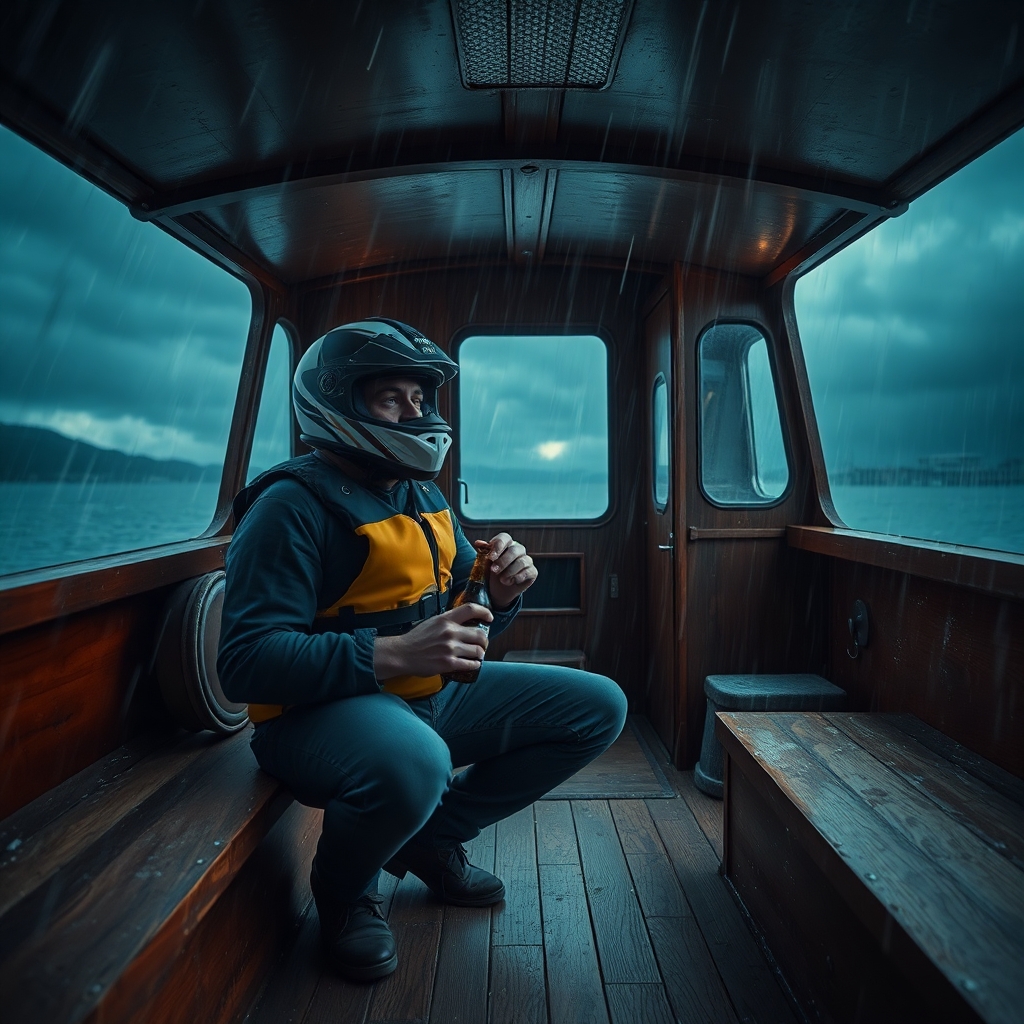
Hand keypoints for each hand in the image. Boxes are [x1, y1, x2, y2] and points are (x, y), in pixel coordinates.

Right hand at [373, 602, 492, 679]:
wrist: (402, 654)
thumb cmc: (416, 639)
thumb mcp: (432, 622)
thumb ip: (448, 622)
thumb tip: (464, 623)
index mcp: (446, 619)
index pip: (471, 609)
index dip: (484, 612)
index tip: (489, 618)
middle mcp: (450, 632)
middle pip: (480, 634)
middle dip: (485, 641)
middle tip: (483, 644)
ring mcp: (450, 648)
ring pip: (478, 651)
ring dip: (480, 654)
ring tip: (478, 655)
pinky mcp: (449, 663)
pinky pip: (470, 664)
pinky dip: (475, 664)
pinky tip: (473, 664)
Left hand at [477, 533, 537, 609]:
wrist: (497, 590)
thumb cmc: (491, 573)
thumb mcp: (484, 563)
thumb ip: (483, 552)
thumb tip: (478, 543)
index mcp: (505, 544)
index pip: (505, 537)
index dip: (498, 546)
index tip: (491, 557)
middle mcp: (518, 550)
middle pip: (514, 550)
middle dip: (503, 561)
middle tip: (494, 571)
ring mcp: (526, 560)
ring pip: (522, 561)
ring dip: (510, 571)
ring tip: (502, 580)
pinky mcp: (532, 572)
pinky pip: (529, 572)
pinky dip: (518, 577)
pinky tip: (511, 582)